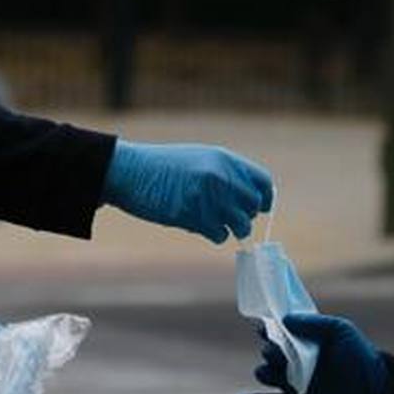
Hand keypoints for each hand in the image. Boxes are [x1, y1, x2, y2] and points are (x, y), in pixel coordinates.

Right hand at [102, 141, 273, 242]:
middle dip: (244, 215)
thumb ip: (225, 173)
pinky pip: (219, 235)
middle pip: (253, 206)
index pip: (262, 182)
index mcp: (224, 159)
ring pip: (240, 224)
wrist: (130, 171)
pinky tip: (198, 224)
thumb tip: (247, 198)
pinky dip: (213, 234)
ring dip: (230, 227)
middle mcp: (221, 177)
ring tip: (213, 221)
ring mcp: (208, 198)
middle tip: (228, 216)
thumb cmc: (162, 165)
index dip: (263, 197)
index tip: (260, 207)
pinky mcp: (194, 217)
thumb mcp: (199, 158)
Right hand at [236, 313, 391, 393]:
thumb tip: (284, 319)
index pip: (274, 332)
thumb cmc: (359, 355)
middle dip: (270, 351)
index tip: (264, 327)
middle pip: (267, 353)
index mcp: (300, 340)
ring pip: (264, 375)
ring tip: (277, 372)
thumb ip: (313, 322)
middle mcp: (292, 360)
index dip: (266, 328)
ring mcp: (292, 381)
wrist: (375, 390)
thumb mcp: (340, 330)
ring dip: (265, 372)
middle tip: (280, 352)